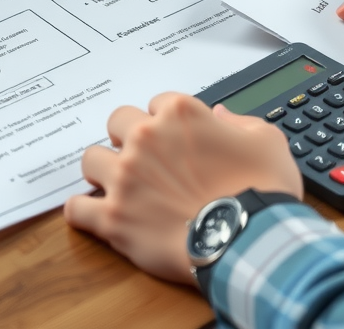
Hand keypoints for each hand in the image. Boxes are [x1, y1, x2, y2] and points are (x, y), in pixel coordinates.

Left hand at [63, 92, 302, 284]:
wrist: (251, 240)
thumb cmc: (262, 190)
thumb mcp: (266, 140)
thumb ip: (239, 122)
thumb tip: (221, 116)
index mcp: (180, 113)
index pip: (157, 102)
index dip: (166, 121)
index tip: (174, 139)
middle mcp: (147, 138)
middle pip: (117, 122)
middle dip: (128, 137)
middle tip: (144, 159)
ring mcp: (126, 177)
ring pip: (91, 160)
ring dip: (103, 170)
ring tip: (118, 184)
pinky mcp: (113, 218)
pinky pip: (77, 208)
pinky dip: (83, 211)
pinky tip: (93, 213)